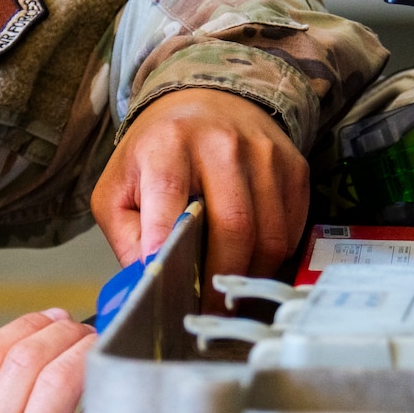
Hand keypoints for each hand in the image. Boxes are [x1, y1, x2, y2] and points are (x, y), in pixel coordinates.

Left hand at [92, 88, 309, 290]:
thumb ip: (125, 236)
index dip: (168, 244)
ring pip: (268, 235)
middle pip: (233, 226)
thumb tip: (147, 280)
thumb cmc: (157, 154)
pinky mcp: (293, 167)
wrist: (210, 102)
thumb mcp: (119, 187)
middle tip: (208, 310)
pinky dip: (272, 256)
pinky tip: (251, 261)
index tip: (165, 282)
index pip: (170, 199)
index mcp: (167, 146)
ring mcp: (264, 154)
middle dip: (220, 278)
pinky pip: (290, 229)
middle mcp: (221, 144)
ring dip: (250, 274)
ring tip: (230, 291)